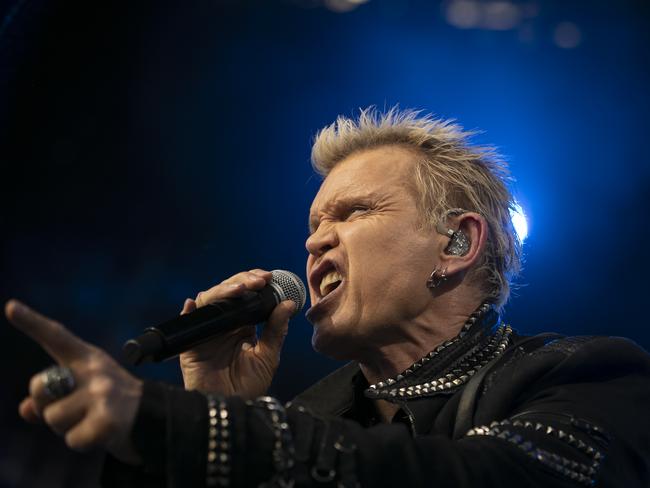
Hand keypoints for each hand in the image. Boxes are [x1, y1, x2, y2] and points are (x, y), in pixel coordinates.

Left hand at [5, 300, 142, 464]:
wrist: (155, 420)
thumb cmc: (113, 405)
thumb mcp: (83, 394)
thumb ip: (52, 398)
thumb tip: (25, 410)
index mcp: (87, 358)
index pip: (56, 337)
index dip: (31, 322)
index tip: (10, 307)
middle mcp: (95, 370)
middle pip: (40, 387)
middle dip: (45, 406)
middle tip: (74, 411)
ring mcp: (103, 393)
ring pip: (53, 418)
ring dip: (67, 429)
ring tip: (92, 422)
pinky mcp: (108, 419)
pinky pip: (72, 439)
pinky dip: (82, 443)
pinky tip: (102, 434)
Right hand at [179, 269, 294, 398]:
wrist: (233, 411)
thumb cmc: (249, 387)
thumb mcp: (268, 356)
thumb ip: (276, 330)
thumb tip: (288, 303)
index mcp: (242, 325)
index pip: (246, 295)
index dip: (255, 282)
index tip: (269, 277)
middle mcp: (223, 324)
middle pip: (228, 291)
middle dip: (243, 280)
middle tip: (259, 280)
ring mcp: (206, 331)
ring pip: (209, 300)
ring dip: (224, 290)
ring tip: (241, 289)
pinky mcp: (190, 344)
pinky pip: (187, 323)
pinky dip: (190, 311)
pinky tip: (195, 304)